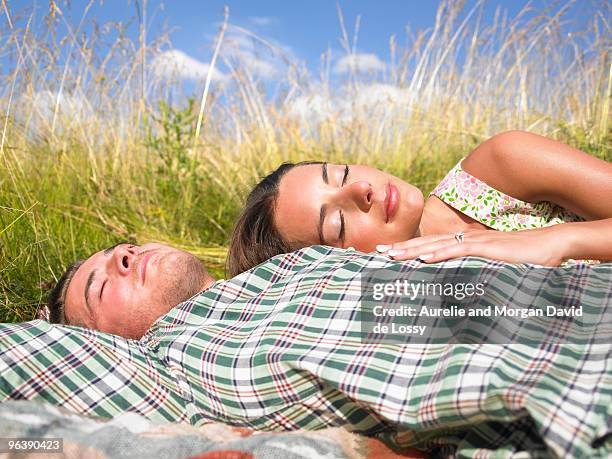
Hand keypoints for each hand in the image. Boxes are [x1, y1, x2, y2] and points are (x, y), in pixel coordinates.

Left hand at [376, 228, 569, 265]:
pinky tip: (422, 258)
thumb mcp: (496, 267)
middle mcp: (466, 240)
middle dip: (402, 247)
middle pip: (427, 242)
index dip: (410, 248)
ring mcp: (475, 243)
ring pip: (436, 245)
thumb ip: (479, 273)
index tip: (390, 253)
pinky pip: (458, 250)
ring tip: (392, 255)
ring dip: (413, 250)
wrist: (552, 245)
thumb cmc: (525, 259)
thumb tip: (465, 286)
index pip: (432, 244)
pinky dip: (439, 253)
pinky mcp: (486, 248)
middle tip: (379, 252)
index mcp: (466, 243)